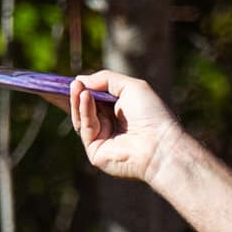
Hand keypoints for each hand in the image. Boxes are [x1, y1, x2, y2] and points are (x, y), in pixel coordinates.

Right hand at [71, 70, 184, 184]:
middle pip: (86, 109)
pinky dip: (85, 111)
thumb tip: (80, 79)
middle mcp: (111, 126)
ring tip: (76, 86)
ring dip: (78, 101)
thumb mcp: (131, 87)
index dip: (86, 89)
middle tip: (71, 82)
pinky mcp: (95, 151)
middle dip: (77, 95)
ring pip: (82, 118)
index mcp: (121, 111)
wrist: (160, 144)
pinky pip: (86, 128)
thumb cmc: (152, 114)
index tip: (75, 79)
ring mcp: (102, 139)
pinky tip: (85, 96)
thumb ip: (106, 79)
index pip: (97, 99)